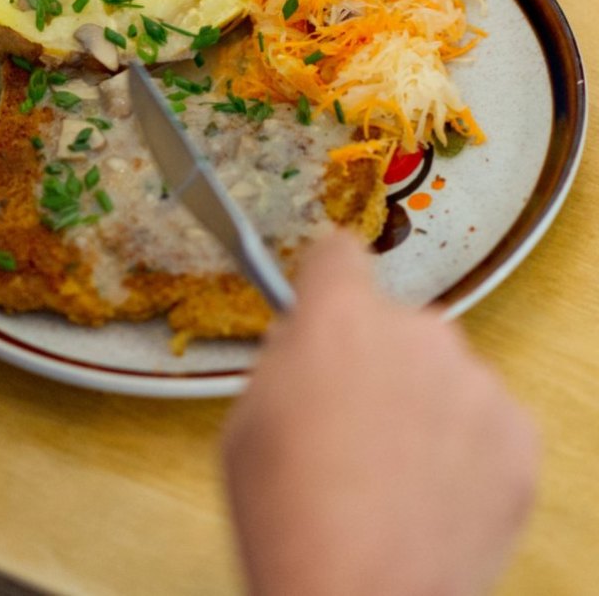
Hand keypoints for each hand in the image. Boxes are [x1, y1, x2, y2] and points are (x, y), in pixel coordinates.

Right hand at [221, 233, 537, 595]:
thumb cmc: (285, 512)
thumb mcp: (246, 417)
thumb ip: (286, 360)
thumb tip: (309, 344)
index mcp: (338, 319)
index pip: (338, 252)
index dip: (325, 279)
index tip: (322, 301)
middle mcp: (416, 334)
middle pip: (394, 321)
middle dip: (373, 355)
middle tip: (348, 420)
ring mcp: (475, 385)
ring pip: (443, 371)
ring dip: (421, 401)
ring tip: (391, 471)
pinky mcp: (518, 437)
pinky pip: (484, 418)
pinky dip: (462, 447)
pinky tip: (429, 494)